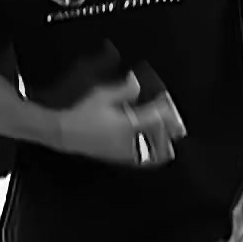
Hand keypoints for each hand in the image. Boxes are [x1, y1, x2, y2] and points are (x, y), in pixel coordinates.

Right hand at [54, 74, 187, 167]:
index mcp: (129, 124)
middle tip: (177, 124)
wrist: (65, 134)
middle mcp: (131, 140)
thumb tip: (136, 82)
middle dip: (170, 131)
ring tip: (168, 138)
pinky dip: (151, 154)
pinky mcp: (120, 158)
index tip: (167, 102)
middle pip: (160, 139)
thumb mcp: (102, 95)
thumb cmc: (82, 114)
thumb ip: (123, 90)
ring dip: (162, 144)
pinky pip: (142, 159)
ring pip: (153, 153)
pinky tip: (151, 148)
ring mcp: (126, 152)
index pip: (156, 117)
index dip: (165, 109)